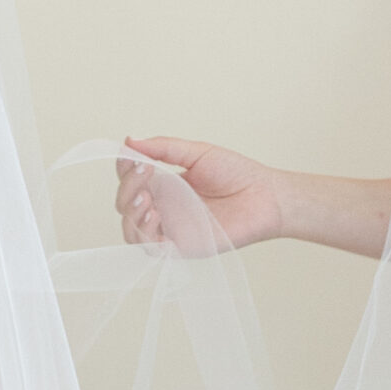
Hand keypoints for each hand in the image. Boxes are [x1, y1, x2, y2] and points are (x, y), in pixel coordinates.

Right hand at [114, 137, 277, 252]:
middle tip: (143, 173)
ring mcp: (170, 228)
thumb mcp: (197, 153)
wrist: (266, 197)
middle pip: (125, 204)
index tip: (131, 156)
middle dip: (127, 188)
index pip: (130, 179)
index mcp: (164, 184)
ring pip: (132, 229)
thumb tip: (130, 140)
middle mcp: (163, 207)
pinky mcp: (181, 247)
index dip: (125, 169)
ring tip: (146, 198)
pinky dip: (145, 233)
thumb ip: (164, 148)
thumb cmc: (238, 174)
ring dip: (131, 212)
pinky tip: (155, 215)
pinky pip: (151, 249)